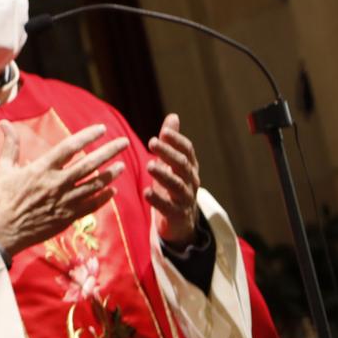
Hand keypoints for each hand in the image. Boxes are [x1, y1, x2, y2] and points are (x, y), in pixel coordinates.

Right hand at [0, 122, 128, 258]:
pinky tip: (112, 190)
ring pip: (94, 185)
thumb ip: (10, 144)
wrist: (2, 230)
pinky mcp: (67, 217)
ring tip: (122, 166)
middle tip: (124, 142)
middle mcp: (57, 183)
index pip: (70, 147)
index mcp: (42, 168)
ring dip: (110, 174)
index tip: (102, 129)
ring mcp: (64, 201)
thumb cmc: (1, 197)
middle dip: (109, 152)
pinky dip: (103, 197)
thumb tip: (5, 122)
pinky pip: (91, 205)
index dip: (88, 136)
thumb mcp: (4, 168)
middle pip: (89, 165)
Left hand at [147, 112, 200, 245]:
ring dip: (164, 175)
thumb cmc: (173, 186)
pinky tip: (146, 192)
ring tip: (149, 165)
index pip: (188, 151)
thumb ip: (171, 142)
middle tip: (152, 142)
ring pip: (178, 185)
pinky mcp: (177, 215)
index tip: (163, 132)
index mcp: (189, 167)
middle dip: (169, 153)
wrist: (181, 221)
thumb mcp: (172, 163)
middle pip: (183, 165)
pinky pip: (169, 207)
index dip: (177, 141)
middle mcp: (190, 181)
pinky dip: (158, 200)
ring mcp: (185, 199)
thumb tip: (173, 116)